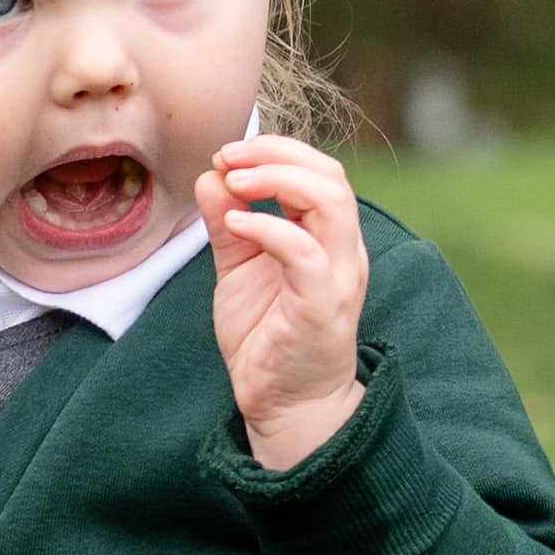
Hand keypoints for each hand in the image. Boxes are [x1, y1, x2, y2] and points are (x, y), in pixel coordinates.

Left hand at [197, 134, 371, 468]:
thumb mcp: (239, 268)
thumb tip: (211, 175)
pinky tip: (234, 221)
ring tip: (233, 181)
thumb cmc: (267, 336)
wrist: (285, 403)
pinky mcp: (323, 304)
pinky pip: (305, 252)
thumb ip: (229, 224)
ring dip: (277, 179)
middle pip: (331, 175)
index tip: (225, 156)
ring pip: (331, 201)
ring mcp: (338, 276)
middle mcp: (343, 250)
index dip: (274, 151)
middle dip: (276, 154)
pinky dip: (268, 227)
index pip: (320, 171)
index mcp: (328, 237)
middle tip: (227, 158)